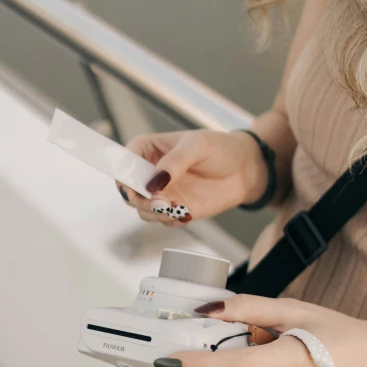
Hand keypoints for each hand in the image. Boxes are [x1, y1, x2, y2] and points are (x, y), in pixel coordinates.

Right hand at [116, 129, 267, 223]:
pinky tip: (187, 211)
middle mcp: (150, 173)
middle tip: (160, 202)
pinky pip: (162, 221)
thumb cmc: (220, 148)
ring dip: (156, 213)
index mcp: (148, 149)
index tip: (132, 189)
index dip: (122, 177)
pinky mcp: (174, 209)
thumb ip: (174, 162)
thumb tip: (153, 184)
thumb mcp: (197, 145)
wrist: (244, 170)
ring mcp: (161, 193)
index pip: (123, 163)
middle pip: (128, 192)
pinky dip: (172, 220)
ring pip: (142, 211)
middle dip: (140, 201)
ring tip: (177, 206)